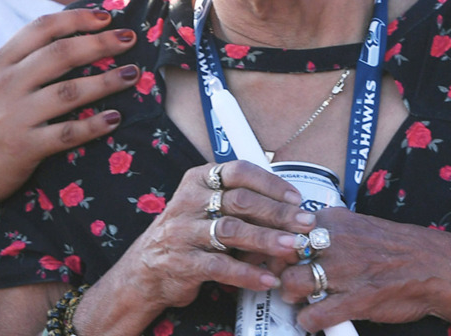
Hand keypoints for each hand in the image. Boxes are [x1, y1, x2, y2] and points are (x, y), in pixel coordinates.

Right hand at [0, 8, 140, 216]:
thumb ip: (20, 63)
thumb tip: (67, 38)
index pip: (41, 28)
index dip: (77, 18)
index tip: (107, 16)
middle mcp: (5, 85)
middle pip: (61, 54)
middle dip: (101, 43)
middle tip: (130, 39)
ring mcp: (13, 117)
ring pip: (70, 91)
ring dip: (107, 81)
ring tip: (133, 75)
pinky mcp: (23, 148)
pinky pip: (67, 133)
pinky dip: (94, 125)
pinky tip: (116, 118)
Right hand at [73, 161, 316, 332]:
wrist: (145, 271)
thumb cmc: (189, 234)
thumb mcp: (207, 207)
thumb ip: (240, 203)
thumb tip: (291, 208)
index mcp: (199, 180)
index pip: (239, 171)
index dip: (271, 184)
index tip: (296, 198)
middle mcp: (189, 201)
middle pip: (241, 201)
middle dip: (278, 213)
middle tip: (305, 225)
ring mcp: (183, 232)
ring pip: (232, 230)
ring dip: (266, 239)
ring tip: (292, 248)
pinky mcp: (183, 262)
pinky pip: (220, 266)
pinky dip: (247, 273)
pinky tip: (268, 279)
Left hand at [277, 208, 450, 331]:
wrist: (439, 268)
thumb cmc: (400, 249)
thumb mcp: (360, 226)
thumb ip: (331, 229)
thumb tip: (300, 235)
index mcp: (335, 220)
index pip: (285, 228)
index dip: (276, 245)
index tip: (276, 256)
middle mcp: (336, 242)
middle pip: (282, 256)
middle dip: (280, 271)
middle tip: (288, 280)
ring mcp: (345, 271)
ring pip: (292, 284)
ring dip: (292, 296)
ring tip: (302, 299)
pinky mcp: (356, 300)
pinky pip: (314, 315)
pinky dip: (309, 321)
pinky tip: (316, 319)